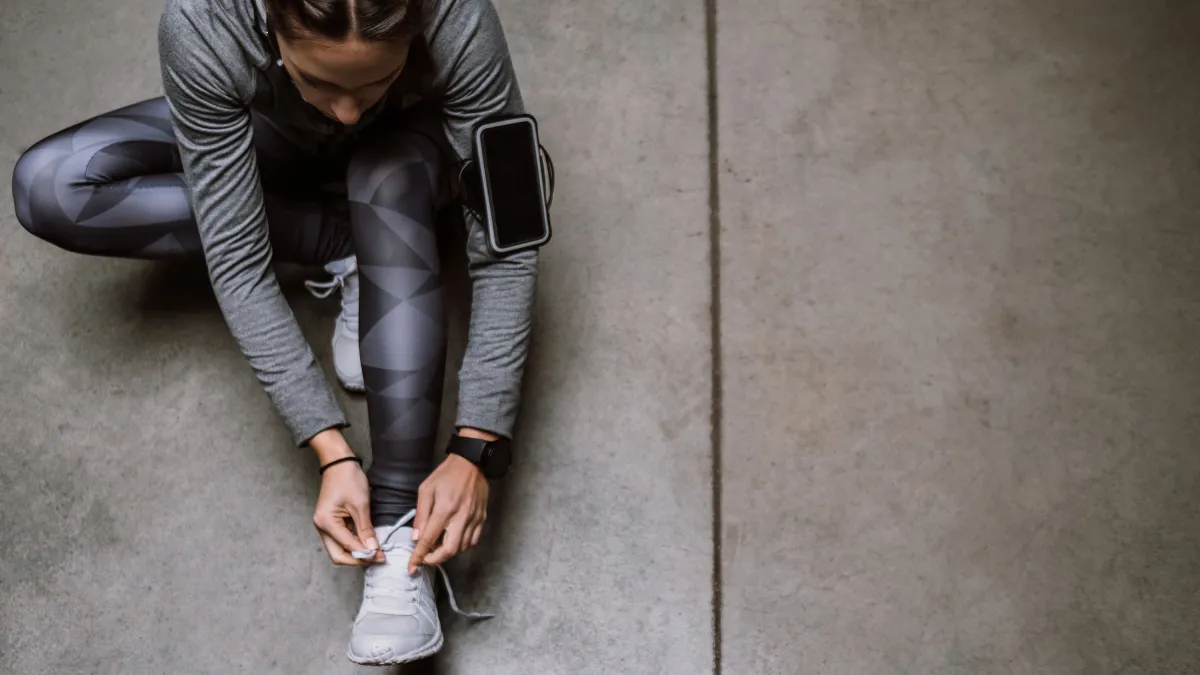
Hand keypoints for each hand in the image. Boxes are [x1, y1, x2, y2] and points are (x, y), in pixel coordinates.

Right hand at [313, 460, 385, 565]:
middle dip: (357, 559)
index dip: (364, 554)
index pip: (347, 546)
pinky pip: (341, 540)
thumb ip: (365, 529)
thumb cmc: (348, 479)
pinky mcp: (330, 523)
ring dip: (356, 553)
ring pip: (339, 549)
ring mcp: (324, 526)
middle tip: (377, 559)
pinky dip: (354, 544)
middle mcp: (321, 527)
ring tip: (375, 553)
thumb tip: (372, 549)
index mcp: (326, 522)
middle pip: (338, 555)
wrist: (339, 463)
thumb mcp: (360, 505)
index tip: (381, 556)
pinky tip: (367, 544)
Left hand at [409, 454, 488, 572]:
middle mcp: (461, 517)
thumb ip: (421, 514)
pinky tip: (453, 539)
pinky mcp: (482, 518)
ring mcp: (474, 519)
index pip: (429, 539)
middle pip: (449, 550)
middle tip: (426, 558)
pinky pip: (473, 541)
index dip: (419, 556)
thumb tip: (416, 537)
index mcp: (445, 509)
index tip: (412, 567)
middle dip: (435, 560)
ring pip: (462, 548)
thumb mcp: (426, 489)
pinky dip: (462, 546)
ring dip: (448, 553)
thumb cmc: (446, 474)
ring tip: (438, 546)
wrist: (472, 462)